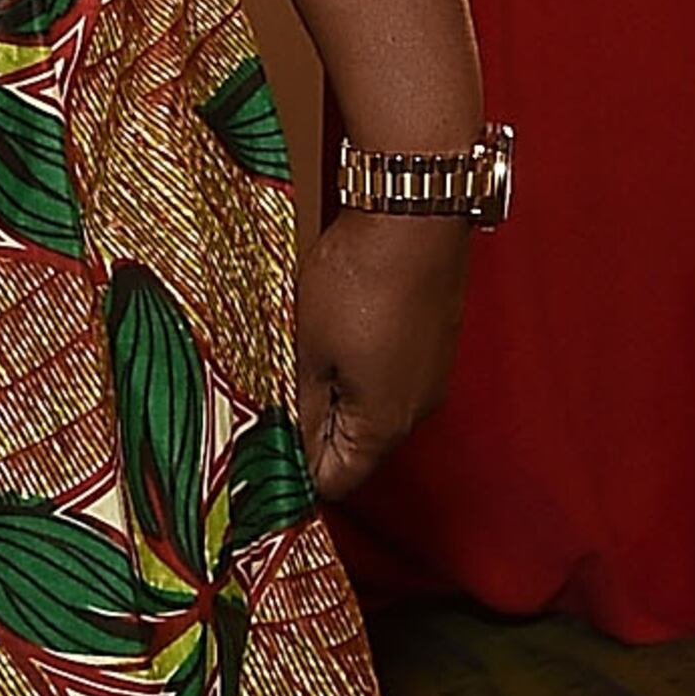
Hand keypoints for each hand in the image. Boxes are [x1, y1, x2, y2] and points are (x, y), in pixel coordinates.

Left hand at [291, 200, 469, 502]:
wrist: (412, 216)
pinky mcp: (432, 343)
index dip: (297, 467)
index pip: (338, 480)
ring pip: (371, 407)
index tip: (262, 443)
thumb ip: (299, 410)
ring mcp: (429, 375)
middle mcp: (417, 409)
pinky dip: (358, 366)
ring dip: (333, 391)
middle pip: (356, 445)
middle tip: (273, 390)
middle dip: (313, 426)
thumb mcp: (307, 352)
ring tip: (301, 354)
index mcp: (385, 425)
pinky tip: (334, 333)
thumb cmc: (358, 281)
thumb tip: (288, 452)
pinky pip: (389, 375)